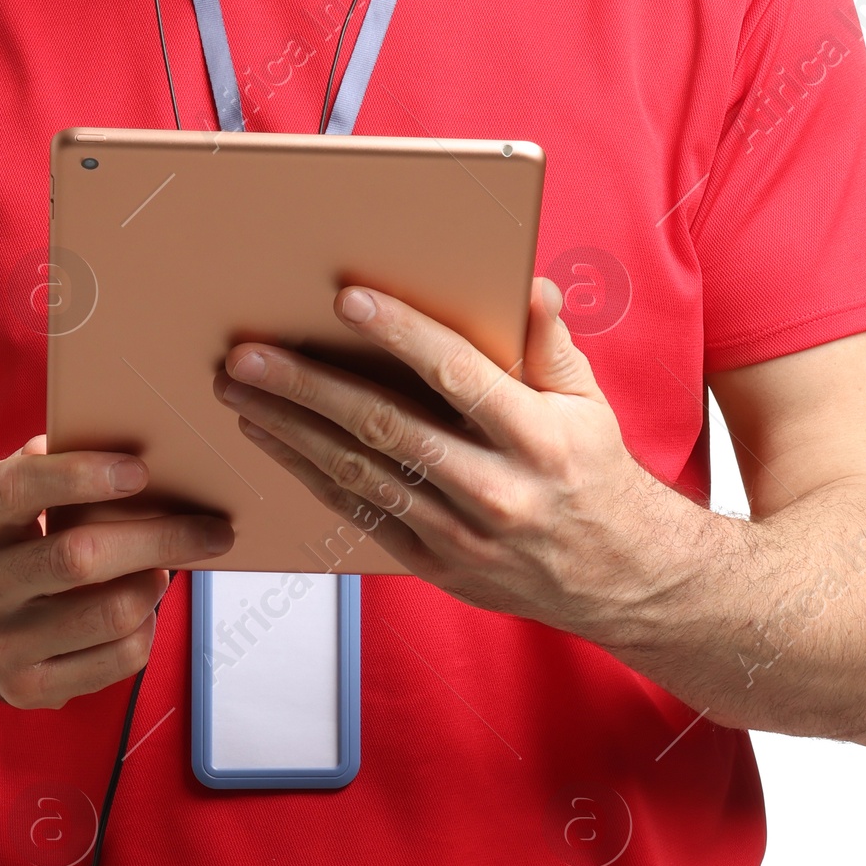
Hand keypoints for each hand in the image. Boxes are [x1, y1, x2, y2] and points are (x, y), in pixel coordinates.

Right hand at [0, 438, 232, 708]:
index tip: (141, 470)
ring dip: (155, 584)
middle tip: (212, 528)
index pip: (20, 491)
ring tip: (165, 565)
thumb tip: (125, 438)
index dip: (82, 476)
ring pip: (109, 613)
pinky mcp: (28, 689)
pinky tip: (143, 607)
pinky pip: (116, 659)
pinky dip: (147, 628)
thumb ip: (46, 462)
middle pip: (80, 559)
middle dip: (159, 538)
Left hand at [210, 278, 673, 638]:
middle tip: (249, 356)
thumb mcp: (587, 401)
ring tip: (241, 395)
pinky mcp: (438, 567)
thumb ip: (549, 342)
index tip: (347, 299)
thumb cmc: (596, 474)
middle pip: (386, 428)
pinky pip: (362, 517)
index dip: (401, 333)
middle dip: (308, 388)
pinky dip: (313, 477)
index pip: (458, 374)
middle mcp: (496, 489)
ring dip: (292, 433)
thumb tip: (528, 284)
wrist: (623, 580)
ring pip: (360, 476)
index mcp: (537, 437)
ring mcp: (462, 536)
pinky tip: (276, 443)